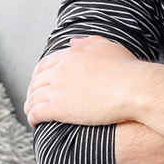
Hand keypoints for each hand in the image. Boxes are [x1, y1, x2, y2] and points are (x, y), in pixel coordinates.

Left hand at [24, 36, 139, 126]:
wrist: (134, 88)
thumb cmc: (128, 70)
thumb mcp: (109, 47)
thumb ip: (89, 42)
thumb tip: (72, 41)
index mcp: (71, 55)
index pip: (45, 64)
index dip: (39, 74)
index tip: (39, 82)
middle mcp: (61, 70)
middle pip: (36, 81)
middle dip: (32, 90)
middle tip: (32, 97)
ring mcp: (58, 89)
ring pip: (34, 97)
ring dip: (29, 105)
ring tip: (29, 111)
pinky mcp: (59, 107)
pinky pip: (37, 113)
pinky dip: (32, 117)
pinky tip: (34, 122)